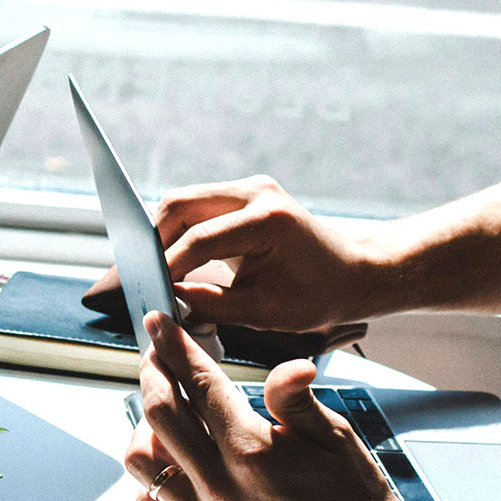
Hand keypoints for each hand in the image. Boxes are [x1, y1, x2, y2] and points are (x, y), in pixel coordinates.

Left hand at [125, 310, 416, 500]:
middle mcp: (221, 487)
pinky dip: (150, 478)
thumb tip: (288, 364)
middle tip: (157, 358)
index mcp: (253, 451)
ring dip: (145, 428)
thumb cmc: (356, 500)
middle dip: (152, 373)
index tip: (160, 324)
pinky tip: (171, 464)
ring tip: (163, 415)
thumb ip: (297, 399)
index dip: (175, 346)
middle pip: (158, 413)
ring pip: (141, 461)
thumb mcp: (336, 438)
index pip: (198, 383)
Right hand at [157, 176, 376, 330]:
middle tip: (147, 277)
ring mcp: (249, 188)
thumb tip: (169, 301)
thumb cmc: (319, 294)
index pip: (198, 239)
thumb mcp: (264, 312)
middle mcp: (256, 192)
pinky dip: (180, 231)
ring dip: (165, 235)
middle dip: (155, 242)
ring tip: (160, 271)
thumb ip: (211, 305)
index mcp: (267, 220)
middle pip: (179, 205)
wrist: (353, 271)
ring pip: (182, 202)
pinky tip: (177, 260)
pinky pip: (197, 207)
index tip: (152, 292)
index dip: (168, 268)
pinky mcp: (243, 195)